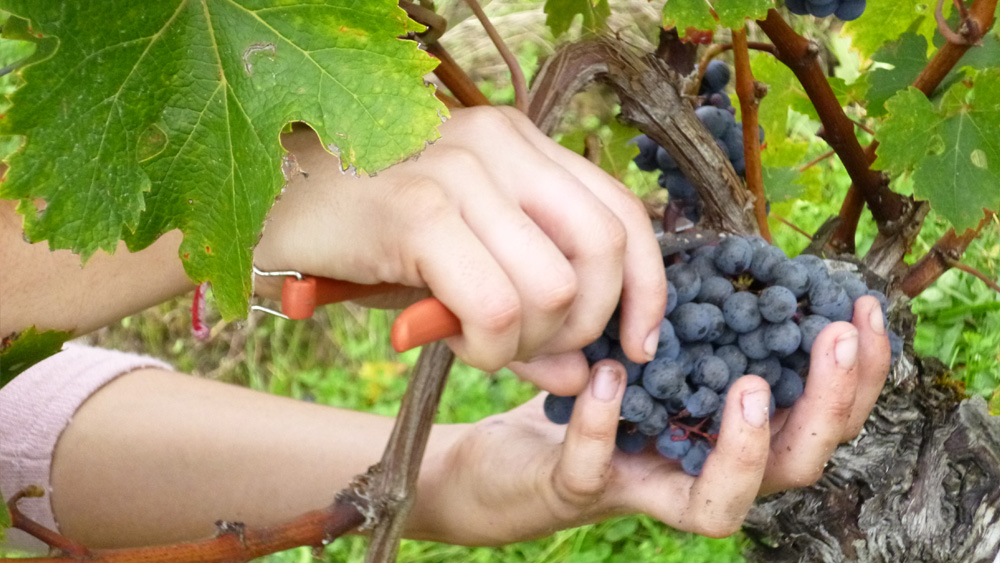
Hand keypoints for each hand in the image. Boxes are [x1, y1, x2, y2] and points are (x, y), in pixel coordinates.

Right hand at [254, 107, 665, 395]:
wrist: (264, 213)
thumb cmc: (366, 238)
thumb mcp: (460, 270)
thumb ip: (528, 311)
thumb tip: (584, 373)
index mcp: (519, 143)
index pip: (621, 212)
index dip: (646, 288)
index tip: (637, 346)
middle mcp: (499, 143)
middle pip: (602, 251)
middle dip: (581, 327)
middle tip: (532, 352)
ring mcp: (459, 170)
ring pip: (555, 289)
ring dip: (523, 345)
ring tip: (475, 341)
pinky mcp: (418, 211)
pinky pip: (496, 307)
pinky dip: (486, 347)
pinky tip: (449, 339)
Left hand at [407, 295, 889, 544]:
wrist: (507, 457)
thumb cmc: (594, 394)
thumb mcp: (655, 351)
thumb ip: (700, 327)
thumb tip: (748, 261)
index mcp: (730, 437)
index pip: (819, 421)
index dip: (858, 376)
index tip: (865, 310)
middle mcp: (700, 474)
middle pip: (793, 468)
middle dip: (827, 408)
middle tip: (834, 340)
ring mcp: (641, 491)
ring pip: (716, 506)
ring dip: (744, 449)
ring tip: (750, 385)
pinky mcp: (577, 490)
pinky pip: (596, 470)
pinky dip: (604, 427)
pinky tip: (611, 376)